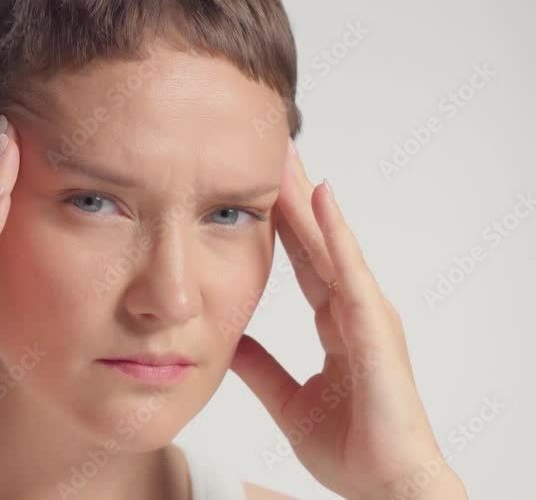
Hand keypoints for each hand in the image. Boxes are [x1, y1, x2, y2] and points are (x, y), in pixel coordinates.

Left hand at [230, 138, 467, 499]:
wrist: (386, 486)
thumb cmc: (353, 447)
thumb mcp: (288, 399)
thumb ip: (260, 368)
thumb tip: (227, 341)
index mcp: (337, 324)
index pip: (305, 261)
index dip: (282, 223)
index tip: (257, 185)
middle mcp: (355, 310)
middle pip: (318, 241)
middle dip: (294, 196)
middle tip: (272, 147)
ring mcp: (368, 316)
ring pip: (333, 246)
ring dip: (311, 200)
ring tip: (289, 156)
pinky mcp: (374, 330)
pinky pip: (350, 274)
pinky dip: (335, 236)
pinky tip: (321, 201)